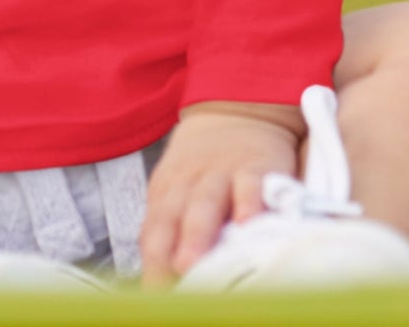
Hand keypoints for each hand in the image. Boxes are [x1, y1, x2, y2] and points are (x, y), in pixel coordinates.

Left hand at [139, 102, 302, 286]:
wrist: (236, 111)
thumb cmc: (205, 166)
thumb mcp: (179, 191)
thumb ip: (171, 231)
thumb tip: (164, 285)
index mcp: (166, 193)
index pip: (153, 232)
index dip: (151, 265)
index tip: (154, 297)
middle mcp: (189, 183)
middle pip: (173, 217)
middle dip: (168, 250)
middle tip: (168, 280)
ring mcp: (222, 173)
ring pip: (205, 201)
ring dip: (197, 232)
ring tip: (193, 263)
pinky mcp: (256, 166)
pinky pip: (250, 182)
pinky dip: (248, 201)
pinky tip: (248, 223)